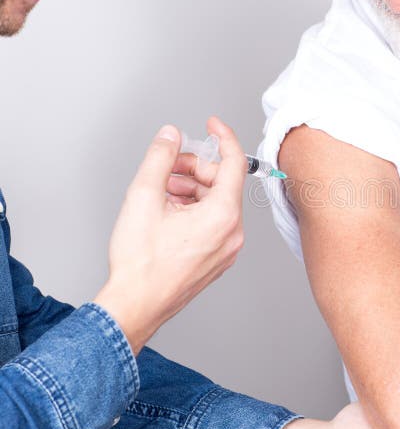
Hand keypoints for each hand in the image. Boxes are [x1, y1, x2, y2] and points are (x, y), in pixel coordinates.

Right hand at [93, 117, 246, 353]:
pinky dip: (194, 209)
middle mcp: (233, 233)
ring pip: (216, 203)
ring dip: (191, 189)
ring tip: (161, 192)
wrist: (136, 304)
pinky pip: (214, 222)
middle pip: (222, 183)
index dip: (223, 137)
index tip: (211, 124)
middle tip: (166, 167)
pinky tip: (167, 211)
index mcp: (223, 215)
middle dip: (194, 168)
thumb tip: (171, 136)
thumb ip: (161, 158)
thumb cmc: (141, 262)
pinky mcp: (217, 258)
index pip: (235, 163)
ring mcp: (227, 248)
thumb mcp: (144, 197)